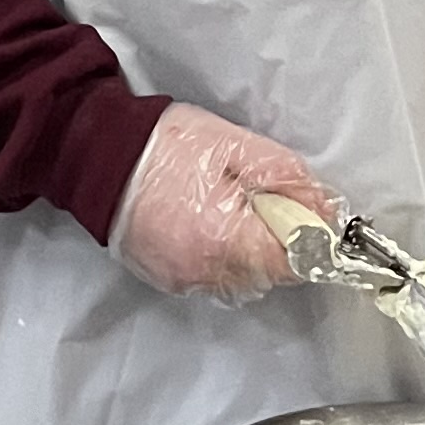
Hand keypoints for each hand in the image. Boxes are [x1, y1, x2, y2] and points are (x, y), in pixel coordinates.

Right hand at [108, 104, 333, 303]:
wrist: (99, 153)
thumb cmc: (165, 144)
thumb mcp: (234, 144)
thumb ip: (284, 175)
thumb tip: (324, 208)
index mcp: (225, 236)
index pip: (293, 262)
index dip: (308, 239)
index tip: (305, 218)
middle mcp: (204, 269)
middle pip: (269, 275)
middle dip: (277, 244)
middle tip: (263, 205)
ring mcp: (183, 279)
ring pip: (241, 281)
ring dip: (249, 254)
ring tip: (229, 212)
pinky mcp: (166, 280)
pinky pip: (211, 279)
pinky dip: (220, 258)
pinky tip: (206, 225)